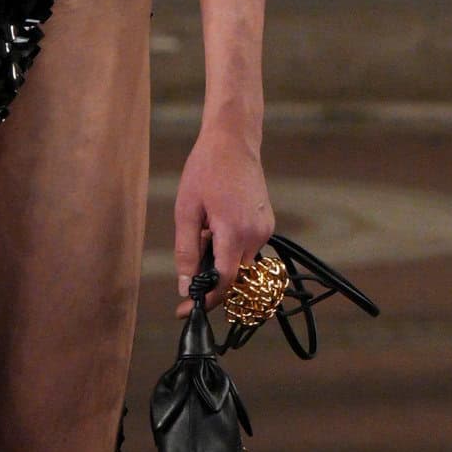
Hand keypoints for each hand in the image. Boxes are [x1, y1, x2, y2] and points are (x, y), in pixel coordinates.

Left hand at [174, 124, 273, 318]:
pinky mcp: (267, 224)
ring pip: (242, 265)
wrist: (233, 142)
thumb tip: (185, 286)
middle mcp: (256, 234)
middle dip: (211, 282)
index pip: (225, 282)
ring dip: (220, 264)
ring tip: (201, 235)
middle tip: (187, 272)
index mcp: (234, 232)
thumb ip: (186, 251)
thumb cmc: (206, 170)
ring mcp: (265, 230)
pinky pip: (247, 250)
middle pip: (236, 278)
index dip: (207, 300)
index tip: (188, 309)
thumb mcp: (186, 210)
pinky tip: (214, 229)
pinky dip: (229, 250)